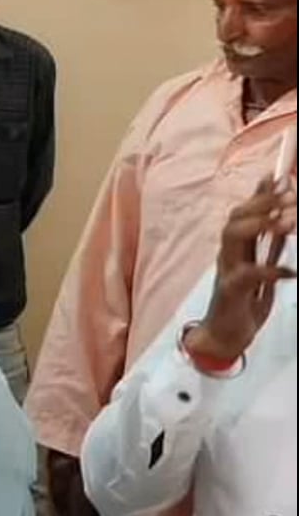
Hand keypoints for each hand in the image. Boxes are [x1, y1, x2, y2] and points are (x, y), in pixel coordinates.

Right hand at [186, 177, 295, 365]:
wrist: (224, 337)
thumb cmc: (243, 301)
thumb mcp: (260, 267)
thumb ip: (268, 242)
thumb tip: (281, 215)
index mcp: (236, 248)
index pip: (242, 212)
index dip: (260, 194)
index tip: (279, 178)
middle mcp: (227, 254)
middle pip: (235, 218)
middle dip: (261, 204)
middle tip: (289, 196)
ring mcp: (226, 271)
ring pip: (232, 237)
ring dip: (259, 225)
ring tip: (288, 223)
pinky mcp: (230, 291)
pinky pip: (248, 274)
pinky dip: (271, 269)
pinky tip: (291, 271)